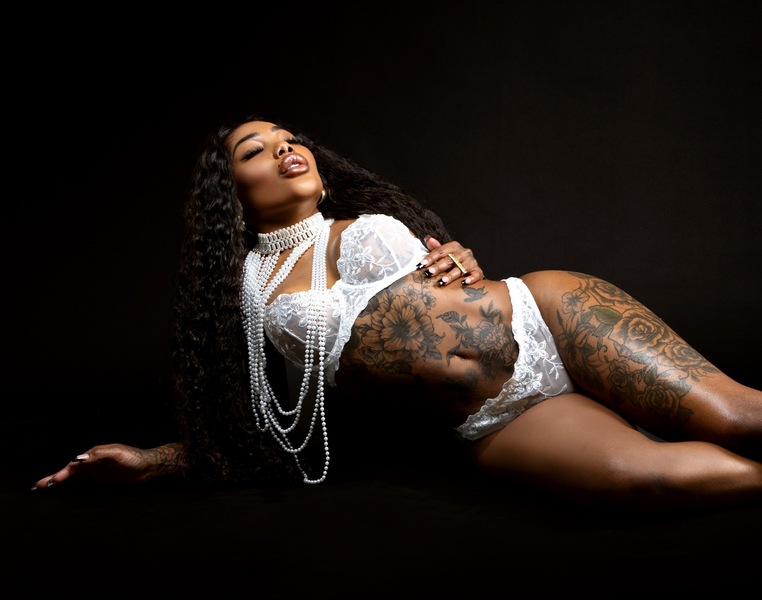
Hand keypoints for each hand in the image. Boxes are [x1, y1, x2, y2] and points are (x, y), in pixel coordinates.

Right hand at [31, 442, 184, 489]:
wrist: (149, 467)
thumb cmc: (134, 457)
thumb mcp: (116, 453)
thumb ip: (98, 455)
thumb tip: (79, 458)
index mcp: (94, 455)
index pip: (74, 465)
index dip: (61, 473)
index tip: (52, 481)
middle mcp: (93, 463)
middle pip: (70, 472)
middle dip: (55, 478)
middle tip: (39, 486)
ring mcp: (97, 472)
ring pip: (74, 478)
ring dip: (61, 483)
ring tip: (46, 488)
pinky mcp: (102, 480)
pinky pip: (84, 484)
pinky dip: (73, 487)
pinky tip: (64, 492)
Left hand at [417, 237, 484, 285]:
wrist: (469, 268)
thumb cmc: (452, 261)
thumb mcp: (444, 254)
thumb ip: (435, 248)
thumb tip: (427, 238)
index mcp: (454, 246)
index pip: (440, 251)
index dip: (430, 258)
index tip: (421, 265)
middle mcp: (464, 252)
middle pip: (449, 260)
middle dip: (438, 267)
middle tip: (429, 272)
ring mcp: (471, 262)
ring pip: (460, 268)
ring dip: (451, 275)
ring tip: (442, 281)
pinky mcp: (478, 271)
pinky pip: (475, 275)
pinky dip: (470, 279)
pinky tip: (464, 283)